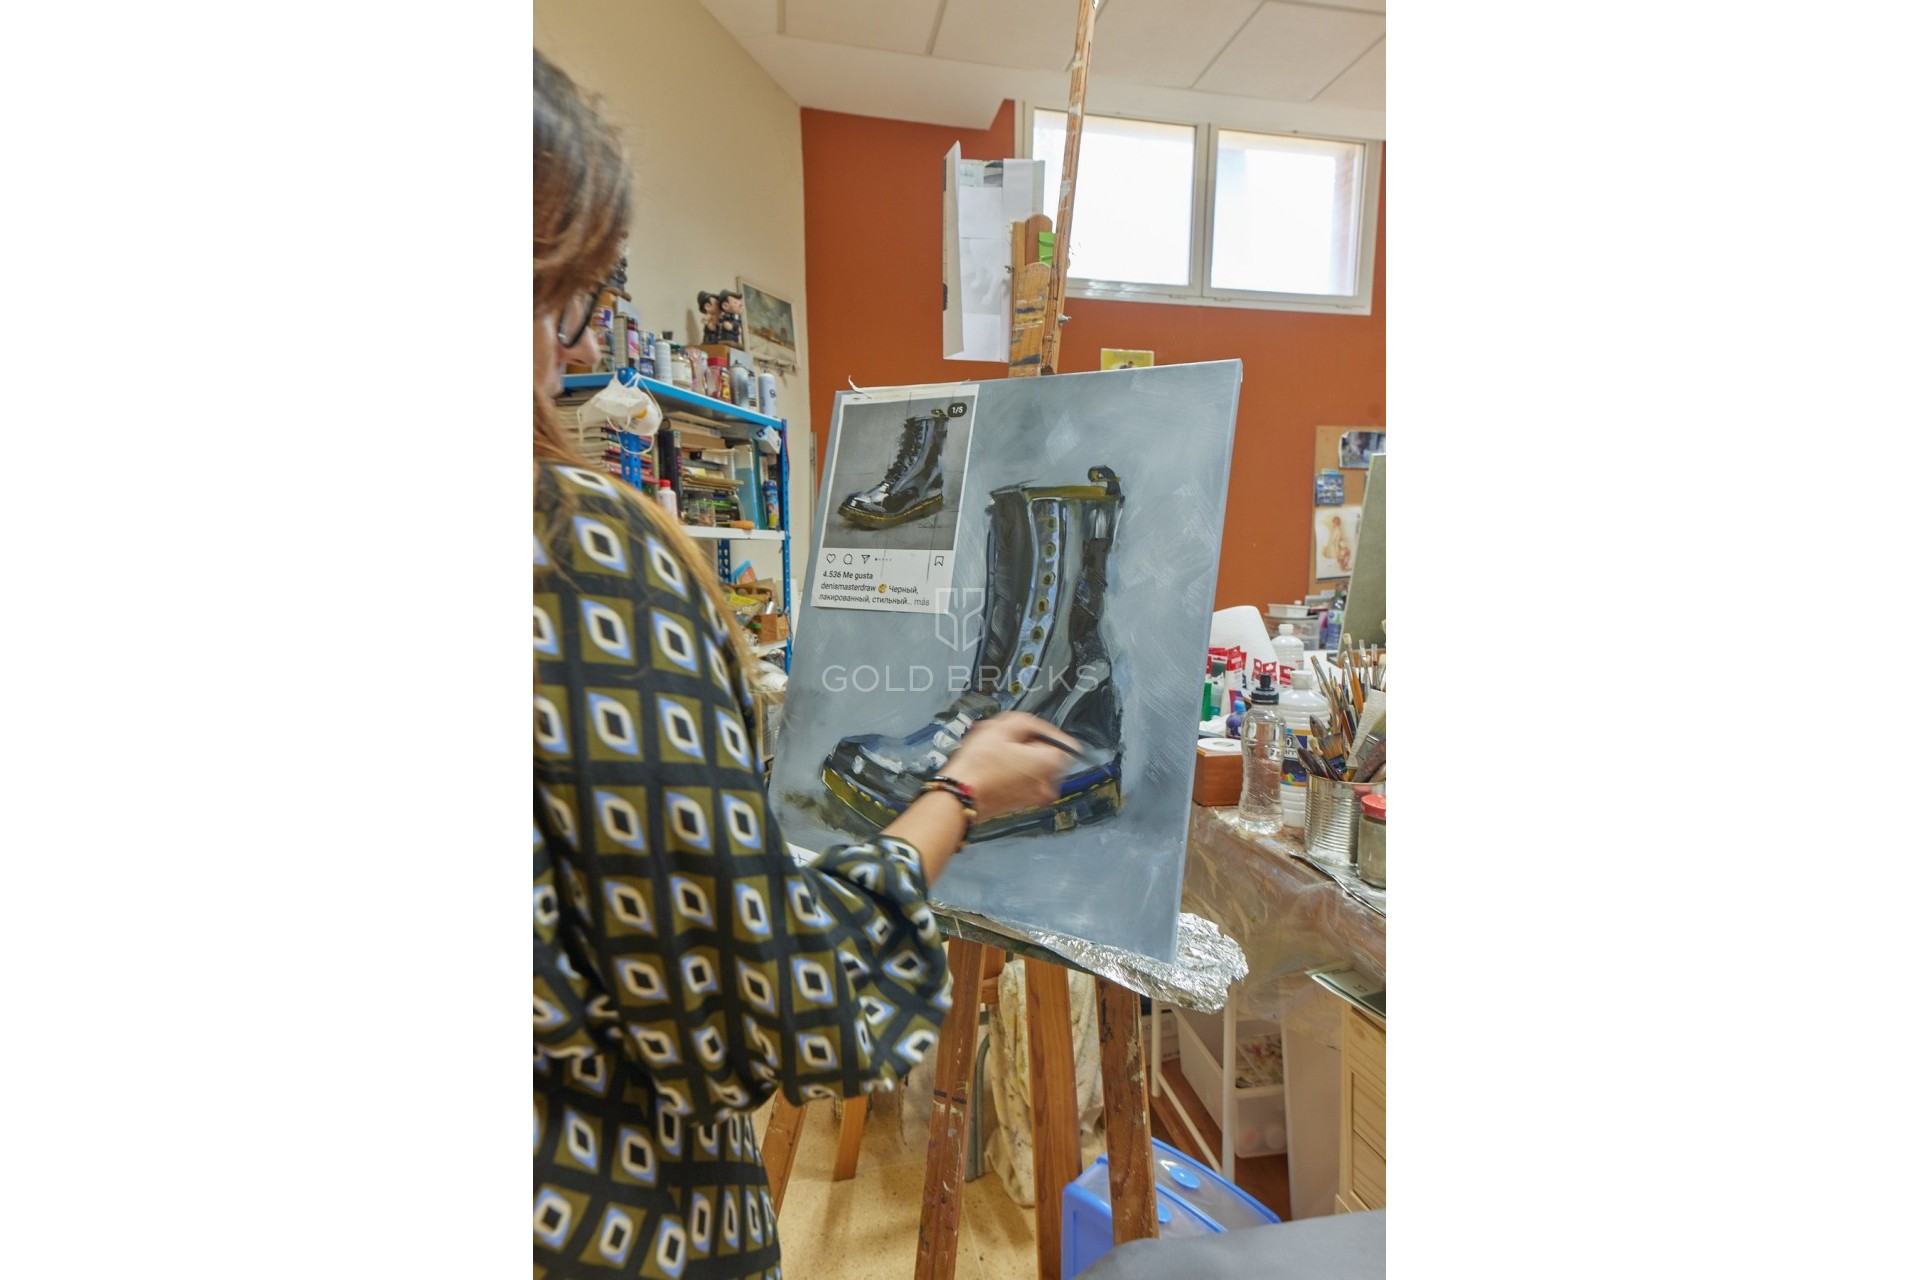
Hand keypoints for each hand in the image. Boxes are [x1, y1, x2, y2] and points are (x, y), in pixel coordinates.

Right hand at [939, 711, 1083, 822]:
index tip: (1025, 730)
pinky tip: (990, 765)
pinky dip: (1010, 771)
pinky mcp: (1020, 804)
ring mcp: (1034, 798)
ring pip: (1032, 768)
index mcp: (1050, 765)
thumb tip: (1032, 726)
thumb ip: (1026, 721)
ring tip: (992, 750)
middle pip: (1047, 755)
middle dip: (1026, 743)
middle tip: (1004, 738)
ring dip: (1015, 756)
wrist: (958, 796)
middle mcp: (1048, 784)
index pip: (1064, 742)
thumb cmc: (978, 768)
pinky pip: (1022, 781)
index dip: (1043, 731)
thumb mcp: (1001, 728)